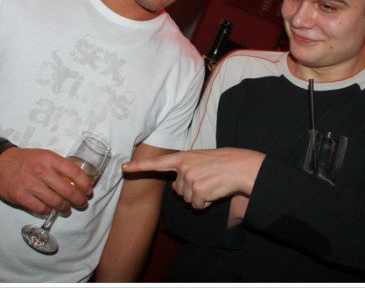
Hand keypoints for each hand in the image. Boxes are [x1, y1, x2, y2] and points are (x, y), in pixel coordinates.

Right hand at [0, 147, 93, 214]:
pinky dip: (48, 211)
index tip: (89, 191)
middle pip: (67, 190)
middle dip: (79, 200)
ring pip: (55, 202)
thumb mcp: (44, 155)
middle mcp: (41, 171)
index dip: (85, 184)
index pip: (74, 172)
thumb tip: (77, 179)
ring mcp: (30, 184)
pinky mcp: (20, 196)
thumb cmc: (25, 159)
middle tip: (82, 204)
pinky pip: (40, 208)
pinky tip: (50, 209)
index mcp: (50, 159)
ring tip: (67, 209)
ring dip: (65, 208)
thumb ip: (59, 166)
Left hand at [122, 148, 264, 209]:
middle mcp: (183, 167)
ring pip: (188, 200)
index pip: (157, 163)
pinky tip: (216, 191)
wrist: (241, 166)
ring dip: (201, 197)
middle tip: (208, 180)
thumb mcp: (201, 161)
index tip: (123, 167)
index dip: (139, 167)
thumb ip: (185, 171)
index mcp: (183, 158)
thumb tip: (176, 189)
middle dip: (193, 191)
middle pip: (179, 191)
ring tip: (214, 183)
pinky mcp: (197, 190)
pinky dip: (207, 202)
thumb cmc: (224, 163)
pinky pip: (197, 205)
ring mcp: (189, 178)